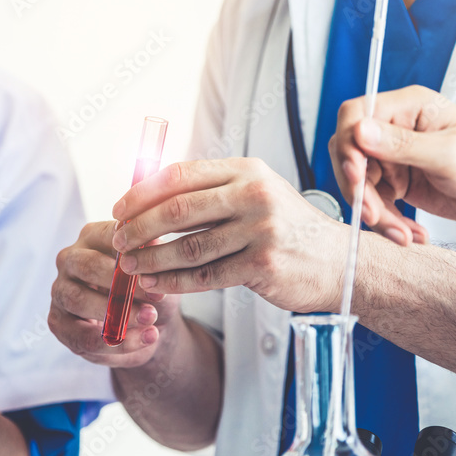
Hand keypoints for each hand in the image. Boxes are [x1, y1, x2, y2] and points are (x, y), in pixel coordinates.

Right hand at [49, 221, 179, 367]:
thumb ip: (153, 256)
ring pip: (79, 301)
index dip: (133, 254)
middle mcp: (69, 260)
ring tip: (150, 319)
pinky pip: (83, 337)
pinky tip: (145, 339)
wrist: (150, 324)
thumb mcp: (157, 271)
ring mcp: (60, 291)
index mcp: (92, 237)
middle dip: (121, 284)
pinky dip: (117, 342)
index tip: (158, 270)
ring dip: (117, 314)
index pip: (107, 236)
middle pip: (87, 266)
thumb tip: (155, 244)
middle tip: (154, 298)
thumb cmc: (150, 288)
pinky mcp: (58, 323)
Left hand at [110, 158, 349, 313]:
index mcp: (246, 170)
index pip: (180, 175)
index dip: (142, 192)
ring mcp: (260, 230)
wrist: (338, 262)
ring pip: (189, 247)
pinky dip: (173, 282)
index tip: (119, 208)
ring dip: (152, 258)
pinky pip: (205, 276)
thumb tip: (150, 193)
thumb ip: (213, 191)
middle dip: (140, 227)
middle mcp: (254, 194)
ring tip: (130, 265)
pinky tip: (154, 284)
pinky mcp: (262, 265)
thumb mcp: (256, 195)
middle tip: (117, 239)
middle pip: (178, 209)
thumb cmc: (288, 229)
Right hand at [329, 85, 455, 244]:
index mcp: (408, 107)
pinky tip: (411, 234)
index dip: (348, 144)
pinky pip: (376, 203)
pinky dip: (389, 222)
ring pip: (361, 185)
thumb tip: (359, 130)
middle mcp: (395, 129)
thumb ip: (400, 144)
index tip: (355, 174)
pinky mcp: (396, 183)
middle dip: (359, 188)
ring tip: (401, 233)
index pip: (357, 114)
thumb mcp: (446, 154)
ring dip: (376, 213)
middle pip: (352, 154)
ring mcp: (394, 158)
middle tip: (372, 214)